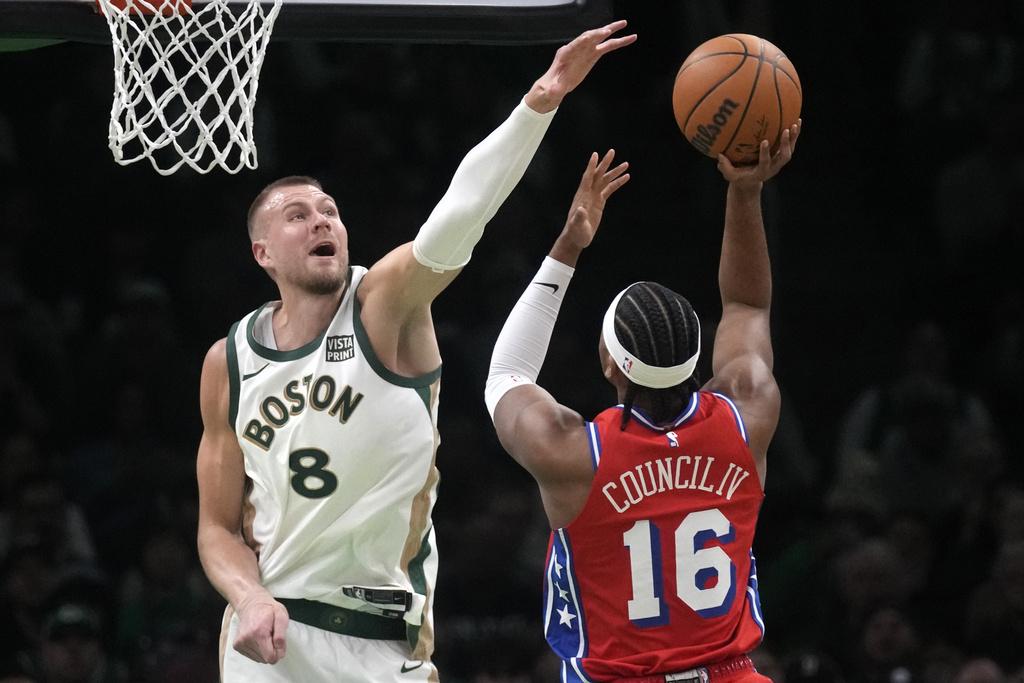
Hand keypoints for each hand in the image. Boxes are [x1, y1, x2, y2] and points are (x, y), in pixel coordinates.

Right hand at [234, 594, 288, 663]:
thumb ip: (281, 636)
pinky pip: (253, 656)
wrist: (251, 603)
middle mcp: (246, 639)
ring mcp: (240, 643)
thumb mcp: (281, 616)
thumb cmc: (268, 609)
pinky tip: (257, 637)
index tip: (279, 641)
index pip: (271, 657)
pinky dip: (258, 649)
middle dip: (272, 649)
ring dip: (265, 649)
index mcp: (258, 632)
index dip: (278, 652)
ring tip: (264, 635)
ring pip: (259, 659)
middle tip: (271, 635)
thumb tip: (279, 652)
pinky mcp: (236, 646)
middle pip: (265, 659)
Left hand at [525, 20, 636, 112]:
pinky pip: (606, 47)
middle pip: (588, 37)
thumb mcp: (550, 90)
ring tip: (624, 23)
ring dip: (612, 31)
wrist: (554, 87)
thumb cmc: (550, 88)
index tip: (590, 36)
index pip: (575, 45)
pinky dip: (617, 42)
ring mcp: (585, 51)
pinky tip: (628, 39)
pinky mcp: (592, 56)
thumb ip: (554, 89)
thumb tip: (556, 89)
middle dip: (598, 33)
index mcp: (564, 54)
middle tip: (609, 30)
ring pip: (600, 38)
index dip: (583, 41)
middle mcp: (576, 49)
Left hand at [551, 149, 629, 263]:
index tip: (596, 154)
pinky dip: (617, 183)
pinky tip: (626, 177)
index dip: (591, 166)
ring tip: (626, 164)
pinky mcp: (599, 202)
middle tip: (612, 151)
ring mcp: (594, 197)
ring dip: (614, 172)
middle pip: (598, 175)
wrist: (577, 238)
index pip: (587, 178)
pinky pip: (609, 189)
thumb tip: (581, 209)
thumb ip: (578, 218)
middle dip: (605, 164)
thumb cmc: (575, 233)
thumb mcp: (577, 226)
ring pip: (605, 181)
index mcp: (582, 196)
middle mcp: (588, 193)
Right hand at [717, 120, 800, 188]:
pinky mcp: (781, 155)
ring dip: (794, 137)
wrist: (750, 183)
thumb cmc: (738, 177)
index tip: (765, 141)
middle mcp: (773, 167)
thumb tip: (719, 155)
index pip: (765, 163)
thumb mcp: (729, 175)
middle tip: (786, 130)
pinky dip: (795, 133)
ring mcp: (778, 161)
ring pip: (790, 149)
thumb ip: (725, 166)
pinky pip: (790, 144)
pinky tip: (797, 119)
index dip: (766, 153)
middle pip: (784, 157)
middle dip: (786, 144)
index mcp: (761, 172)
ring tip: (795, 122)